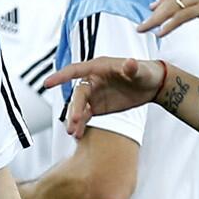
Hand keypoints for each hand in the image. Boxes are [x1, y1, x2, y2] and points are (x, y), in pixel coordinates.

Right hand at [43, 57, 164, 137]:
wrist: (151, 85)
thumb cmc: (145, 72)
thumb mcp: (141, 70)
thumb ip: (133, 68)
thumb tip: (130, 63)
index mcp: (98, 68)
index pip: (75, 70)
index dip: (60, 76)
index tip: (47, 83)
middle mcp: (91, 80)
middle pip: (78, 94)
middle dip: (74, 107)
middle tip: (74, 121)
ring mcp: (93, 95)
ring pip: (78, 107)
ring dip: (74, 119)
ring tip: (73, 133)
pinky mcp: (97, 107)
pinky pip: (85, 116)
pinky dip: (81, 125)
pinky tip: (78, 135)